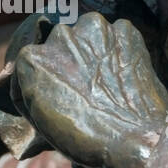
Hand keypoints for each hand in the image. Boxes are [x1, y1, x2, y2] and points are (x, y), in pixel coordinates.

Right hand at [13, 12, 167, 167]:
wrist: (135, 139)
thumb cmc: (84, 138)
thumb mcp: (40, 117)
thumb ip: (32, 88)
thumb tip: (35, 78)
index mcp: (32, 57)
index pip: (31, 62)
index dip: (42, 80)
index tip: (55, 94)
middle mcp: (60, 34)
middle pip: (61, 44)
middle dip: (69, 60)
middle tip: (84, 86)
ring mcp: (95, 28)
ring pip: (88, 36)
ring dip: (93, 51)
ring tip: (105, 78)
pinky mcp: (125, 29)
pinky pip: (116, 37)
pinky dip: (118, 51)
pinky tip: (123, 73)